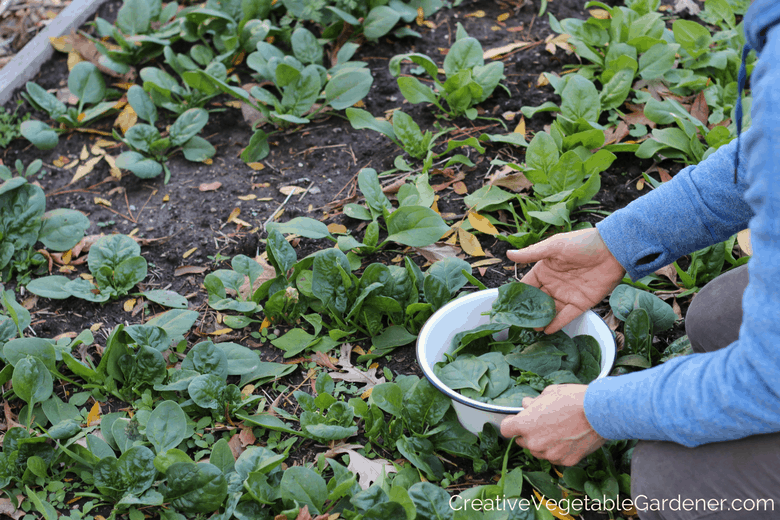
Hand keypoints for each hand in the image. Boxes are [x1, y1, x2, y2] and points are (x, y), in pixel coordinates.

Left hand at [500, 384, 605, 465]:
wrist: (600, 412)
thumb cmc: (573, 399)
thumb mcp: (549, 393)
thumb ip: (534, 402)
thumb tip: (528, 404)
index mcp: (526, 424)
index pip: (506, 429)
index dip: (511, 424)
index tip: (517, 421)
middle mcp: (535, 443)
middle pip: (522, 442)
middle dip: (528, 433)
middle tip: (542, 422)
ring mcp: (550, 454)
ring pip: (539, 451)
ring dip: (543, 443)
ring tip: (558, 430)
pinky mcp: (566, 461)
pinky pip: (556, 457)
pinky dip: (559, 450)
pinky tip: (569, 438)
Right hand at [508, 228, 625, 333]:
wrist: (612, 250)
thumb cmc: (582, 243)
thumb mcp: (554, 246)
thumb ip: (532, 254)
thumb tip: (509, 254)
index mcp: (545, 269)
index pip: (528, 284)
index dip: (518, 294)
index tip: (507, 305)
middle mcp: (554, 283)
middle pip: (538, 300)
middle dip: (528, 311)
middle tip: (518, 322)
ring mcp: (567, 294)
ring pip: (551, 310)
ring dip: (542, 319)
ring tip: (531, 328)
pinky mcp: (581, 303)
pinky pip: (567, 316)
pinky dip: (558, 323)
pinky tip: (547, 330)